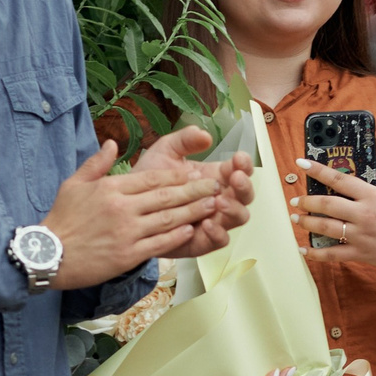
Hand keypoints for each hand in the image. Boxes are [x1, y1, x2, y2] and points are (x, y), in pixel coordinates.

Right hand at [41, 139, 227, 288]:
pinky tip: (192, 229)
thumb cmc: (61, 219)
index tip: (194, 172)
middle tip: (215, 186)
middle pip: (166, 196)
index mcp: (111, 188)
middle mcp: (123, 208)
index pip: (152, 178)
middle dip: (195, 190)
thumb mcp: (73, 184)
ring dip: (193, 211)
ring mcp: (127, 232)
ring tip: (213, 205)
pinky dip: (178, 236)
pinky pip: (160, 243)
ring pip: (169, 219)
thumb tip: (112, 143)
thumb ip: (96, 163)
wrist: (48, 255)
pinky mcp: (128, 254)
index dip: (177, 176)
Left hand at [136, 125, 254, 258]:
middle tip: (235, 177)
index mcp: (216, 176)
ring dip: (234, 208)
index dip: (244, 164)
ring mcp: (214, 220)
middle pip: (245, 195)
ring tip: (219, 201)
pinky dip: (218, 232)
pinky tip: (207, 223)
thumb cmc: (150, 179)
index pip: (240, 170)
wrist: (129, 207)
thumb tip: (204, 134)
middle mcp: (220, 198)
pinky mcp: (203, 241)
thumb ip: (184, 140)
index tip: (238, 157)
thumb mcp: (166, 152)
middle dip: (244, 185)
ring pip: (239, 217)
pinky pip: (220, 240)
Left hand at [294, 158, 375, 284]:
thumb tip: (340, 189)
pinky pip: (332, 254)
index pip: (339, 179)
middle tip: (295, 200)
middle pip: (327, 204)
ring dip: (306, 222)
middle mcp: (365, 214)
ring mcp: (362, 236)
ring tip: (297, 218)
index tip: (301, 164)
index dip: (317, 170)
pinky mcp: (361, 254)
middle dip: (306, 201)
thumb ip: (367, 194)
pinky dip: (314, 253)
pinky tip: (303, 250)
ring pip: (325, 228)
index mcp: (373, 196)